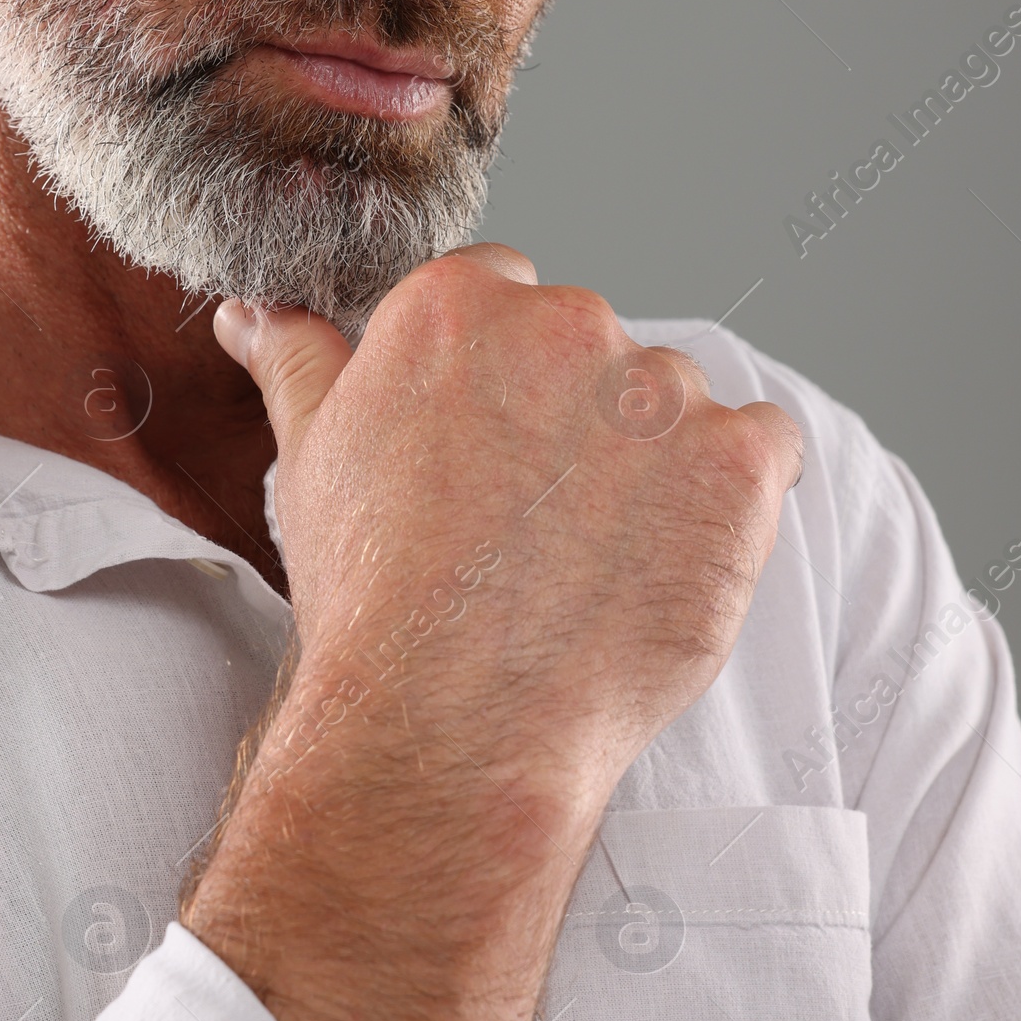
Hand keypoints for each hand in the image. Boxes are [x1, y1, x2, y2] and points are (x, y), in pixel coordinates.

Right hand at [214, 243, 801, 816]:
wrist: (453, 726)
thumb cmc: (375, 597)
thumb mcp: (313, 458)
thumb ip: (298, 359)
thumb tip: (253, 311)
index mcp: (459, 303)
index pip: (504, 293)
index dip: (497, 381)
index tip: (487, 451)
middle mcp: (566, 323)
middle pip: (592, 345)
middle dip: (575, 417)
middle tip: (533, 520)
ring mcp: (661, 393)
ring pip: (676, 401)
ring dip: (654, 461)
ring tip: (595, 556)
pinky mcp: (738, 464)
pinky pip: (768, 448)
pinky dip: (736, 497)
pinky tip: (675, 557)